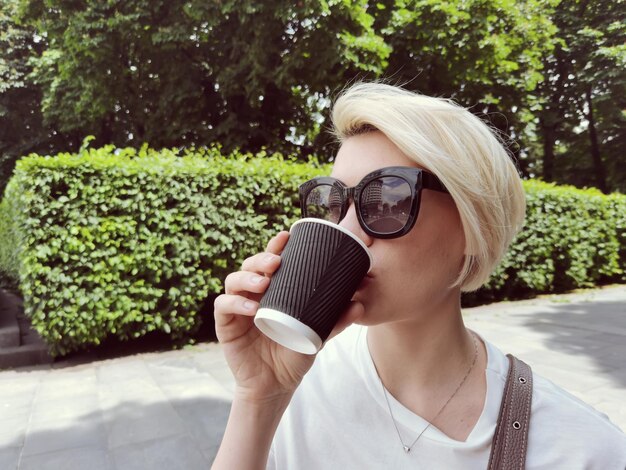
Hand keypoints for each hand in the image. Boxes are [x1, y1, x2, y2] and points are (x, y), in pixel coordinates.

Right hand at [213, 231, 363, 403]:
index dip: (275, 245)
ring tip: (264, 284)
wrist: (277, 384)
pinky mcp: (226, 324)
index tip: (286, 235)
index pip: (271, 261)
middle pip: (251, 265)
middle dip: (261, 258)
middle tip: (276, 262)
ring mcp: (238, 307)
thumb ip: (336, 321)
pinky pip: (224, 306)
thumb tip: (359, 304)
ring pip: (234, 280)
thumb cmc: (294, 353)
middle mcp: (254, 294)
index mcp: (274, 290)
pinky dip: (235, 303)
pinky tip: (251, 308)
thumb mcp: (318, 335)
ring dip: (247, 277)